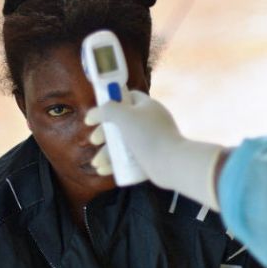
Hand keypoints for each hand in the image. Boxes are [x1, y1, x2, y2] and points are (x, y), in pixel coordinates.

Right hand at [85, 91, 223, 209]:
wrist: (172, 163)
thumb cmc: (148, 136)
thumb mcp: (124, 116)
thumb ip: (107, 109)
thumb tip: (94, 114)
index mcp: (147, 106)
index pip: (127, 97)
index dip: (110, 103)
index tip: (96, 114)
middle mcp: (150, 121)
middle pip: (121, 123)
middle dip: (104, 133)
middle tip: (94, 140)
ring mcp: (151, 140)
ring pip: (123, 144)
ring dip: (106, 153)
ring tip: (97, 164)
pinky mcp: (151, 158)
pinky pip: (130, 158)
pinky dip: (116, 163)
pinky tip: (104, 170)